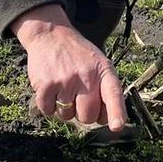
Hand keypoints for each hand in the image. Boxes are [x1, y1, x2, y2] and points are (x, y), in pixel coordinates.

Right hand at [11, 4, 126, 129]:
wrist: (50, 35)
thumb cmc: (78, 55)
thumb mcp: (98, 63)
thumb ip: (106, 89)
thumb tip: (109, 121)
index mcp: (103, 70)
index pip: (113, 94)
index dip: (116, 112)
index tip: (116, 126)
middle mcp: (86, 76)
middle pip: (88, 116)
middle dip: (83, 114)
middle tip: (78, 98)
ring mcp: (65, 81)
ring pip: (67, 116)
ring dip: (64, 108)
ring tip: (63, 87)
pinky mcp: (46, 85)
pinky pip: (48, 111)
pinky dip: (48, 105)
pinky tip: (51, 88)